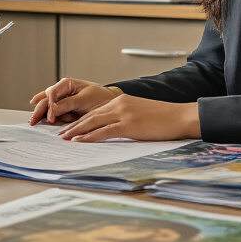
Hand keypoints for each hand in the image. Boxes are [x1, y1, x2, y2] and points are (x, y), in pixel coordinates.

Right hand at [29, 77, 121, 125]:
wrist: (110, 106)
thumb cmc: (100, 98)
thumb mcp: (85, 99)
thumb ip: (68, 103)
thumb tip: (52, 108)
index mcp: (66, 84)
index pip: (52, 93)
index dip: (49, 105)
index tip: (51, 117)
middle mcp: (61, 92)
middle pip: (45, 101)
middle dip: (40, 112)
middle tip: (33, 122)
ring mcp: (61, 102)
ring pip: (48, 109)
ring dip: (53, 117)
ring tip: (67, 119)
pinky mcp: (64, 111)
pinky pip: (55, 116)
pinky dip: (55, 120)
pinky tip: (52, 122)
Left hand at [57, 95, 200, 141]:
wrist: (180, 116)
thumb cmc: (163, 118)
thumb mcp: (140, 113)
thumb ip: (125, 118)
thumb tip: (114, 128)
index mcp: (121, 100)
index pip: (95, 110)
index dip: (80, 119)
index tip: (69, 126)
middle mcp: (118, 104)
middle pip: (89, 115)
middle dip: (73, 125)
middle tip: (60, 133)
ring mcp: (122, 114)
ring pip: (92, 122)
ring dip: (76, 131)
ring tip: (64, 138)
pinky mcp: (128, 124)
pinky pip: (104, 131)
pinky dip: (89, 136)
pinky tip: (79, 141)